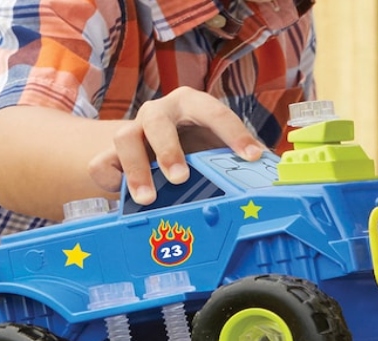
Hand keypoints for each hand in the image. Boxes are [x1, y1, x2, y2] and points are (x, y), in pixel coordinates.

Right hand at [88, 87, 265, 204]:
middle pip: (158, 121)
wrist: (147, 149)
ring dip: (136, 169)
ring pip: (124, 138)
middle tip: (181, 178)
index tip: (251, 157)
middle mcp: (158, 113)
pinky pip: (101, 163)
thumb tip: (276, 174)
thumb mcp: (214, 146)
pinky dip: (109, 178)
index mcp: (191, 105)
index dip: (233, 133)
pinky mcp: (108, 153)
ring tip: (148, 199)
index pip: (213, 111)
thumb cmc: (192, 147)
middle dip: (169, 150)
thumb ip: (239, 156)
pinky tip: (121, 196)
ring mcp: (130, 131)